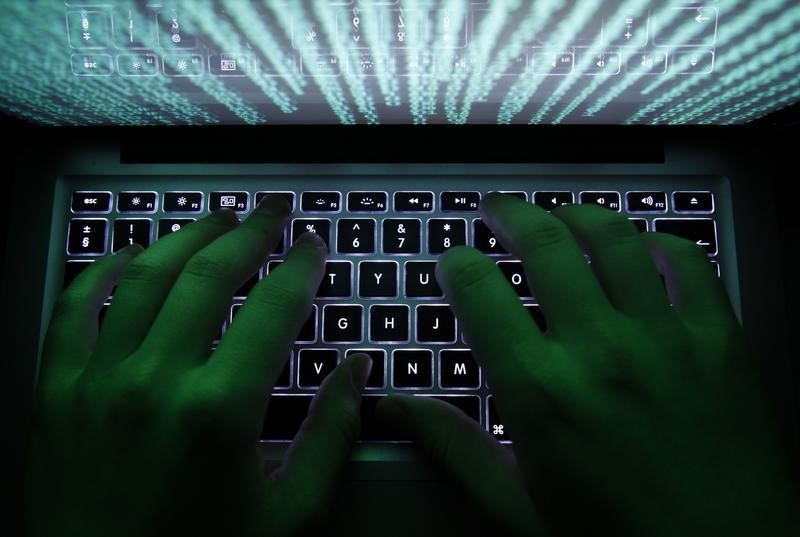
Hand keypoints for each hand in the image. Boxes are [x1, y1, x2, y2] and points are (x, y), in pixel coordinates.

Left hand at [24, 197, 371, 536]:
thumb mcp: (289, 516)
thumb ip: (331, 437)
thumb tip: (356, 372)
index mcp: (220, 412)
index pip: (275, 309)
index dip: (301, 268)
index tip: (313, 248)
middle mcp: (157, 383)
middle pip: (212, 274)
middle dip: (251, 232)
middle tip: (273, 211)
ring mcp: (99, 382)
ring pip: (146, 276)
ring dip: (187, 236)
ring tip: (217, 218)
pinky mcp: (58, 393)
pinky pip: (73, 308)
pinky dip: (103, 271)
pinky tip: (131, 254)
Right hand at [378, 193, 798, 535]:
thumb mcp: (517, 506)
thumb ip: (454, 446)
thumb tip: (395, 407)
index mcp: (539, 390)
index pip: (480, 289)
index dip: (458, 263)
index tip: (454, 261)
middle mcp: (598, 349)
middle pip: (543, 243)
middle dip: (510, 214)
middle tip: (497, 208)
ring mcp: (663, 337)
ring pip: (613, 239)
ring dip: (577, 214)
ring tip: (560, 212)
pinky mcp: (718, 339)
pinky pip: (687, 263)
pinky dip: (659, 242)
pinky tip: (642, 246)